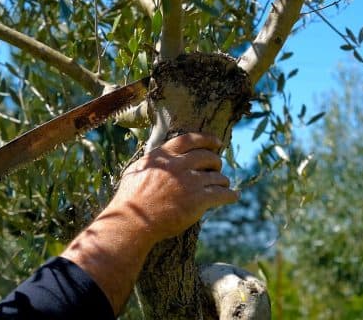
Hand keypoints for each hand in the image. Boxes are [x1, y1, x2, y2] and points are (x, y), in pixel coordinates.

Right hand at [109, 132, 238, 241]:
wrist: (132, 222)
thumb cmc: (129, 200)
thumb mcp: (135, 171)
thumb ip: (150, 161)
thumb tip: (159, 157)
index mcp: (163, 156)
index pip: (190, 139)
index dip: (207, 139)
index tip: (217, 142)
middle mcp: (178, 165)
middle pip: (207, 156)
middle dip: (216, 162)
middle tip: (217, 168)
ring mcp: (189, 181)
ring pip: (217, 176)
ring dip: (222, 181)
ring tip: (224, 186)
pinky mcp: (198, 199)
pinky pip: (222, 194)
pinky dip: (230, 195)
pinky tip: (233, 196)